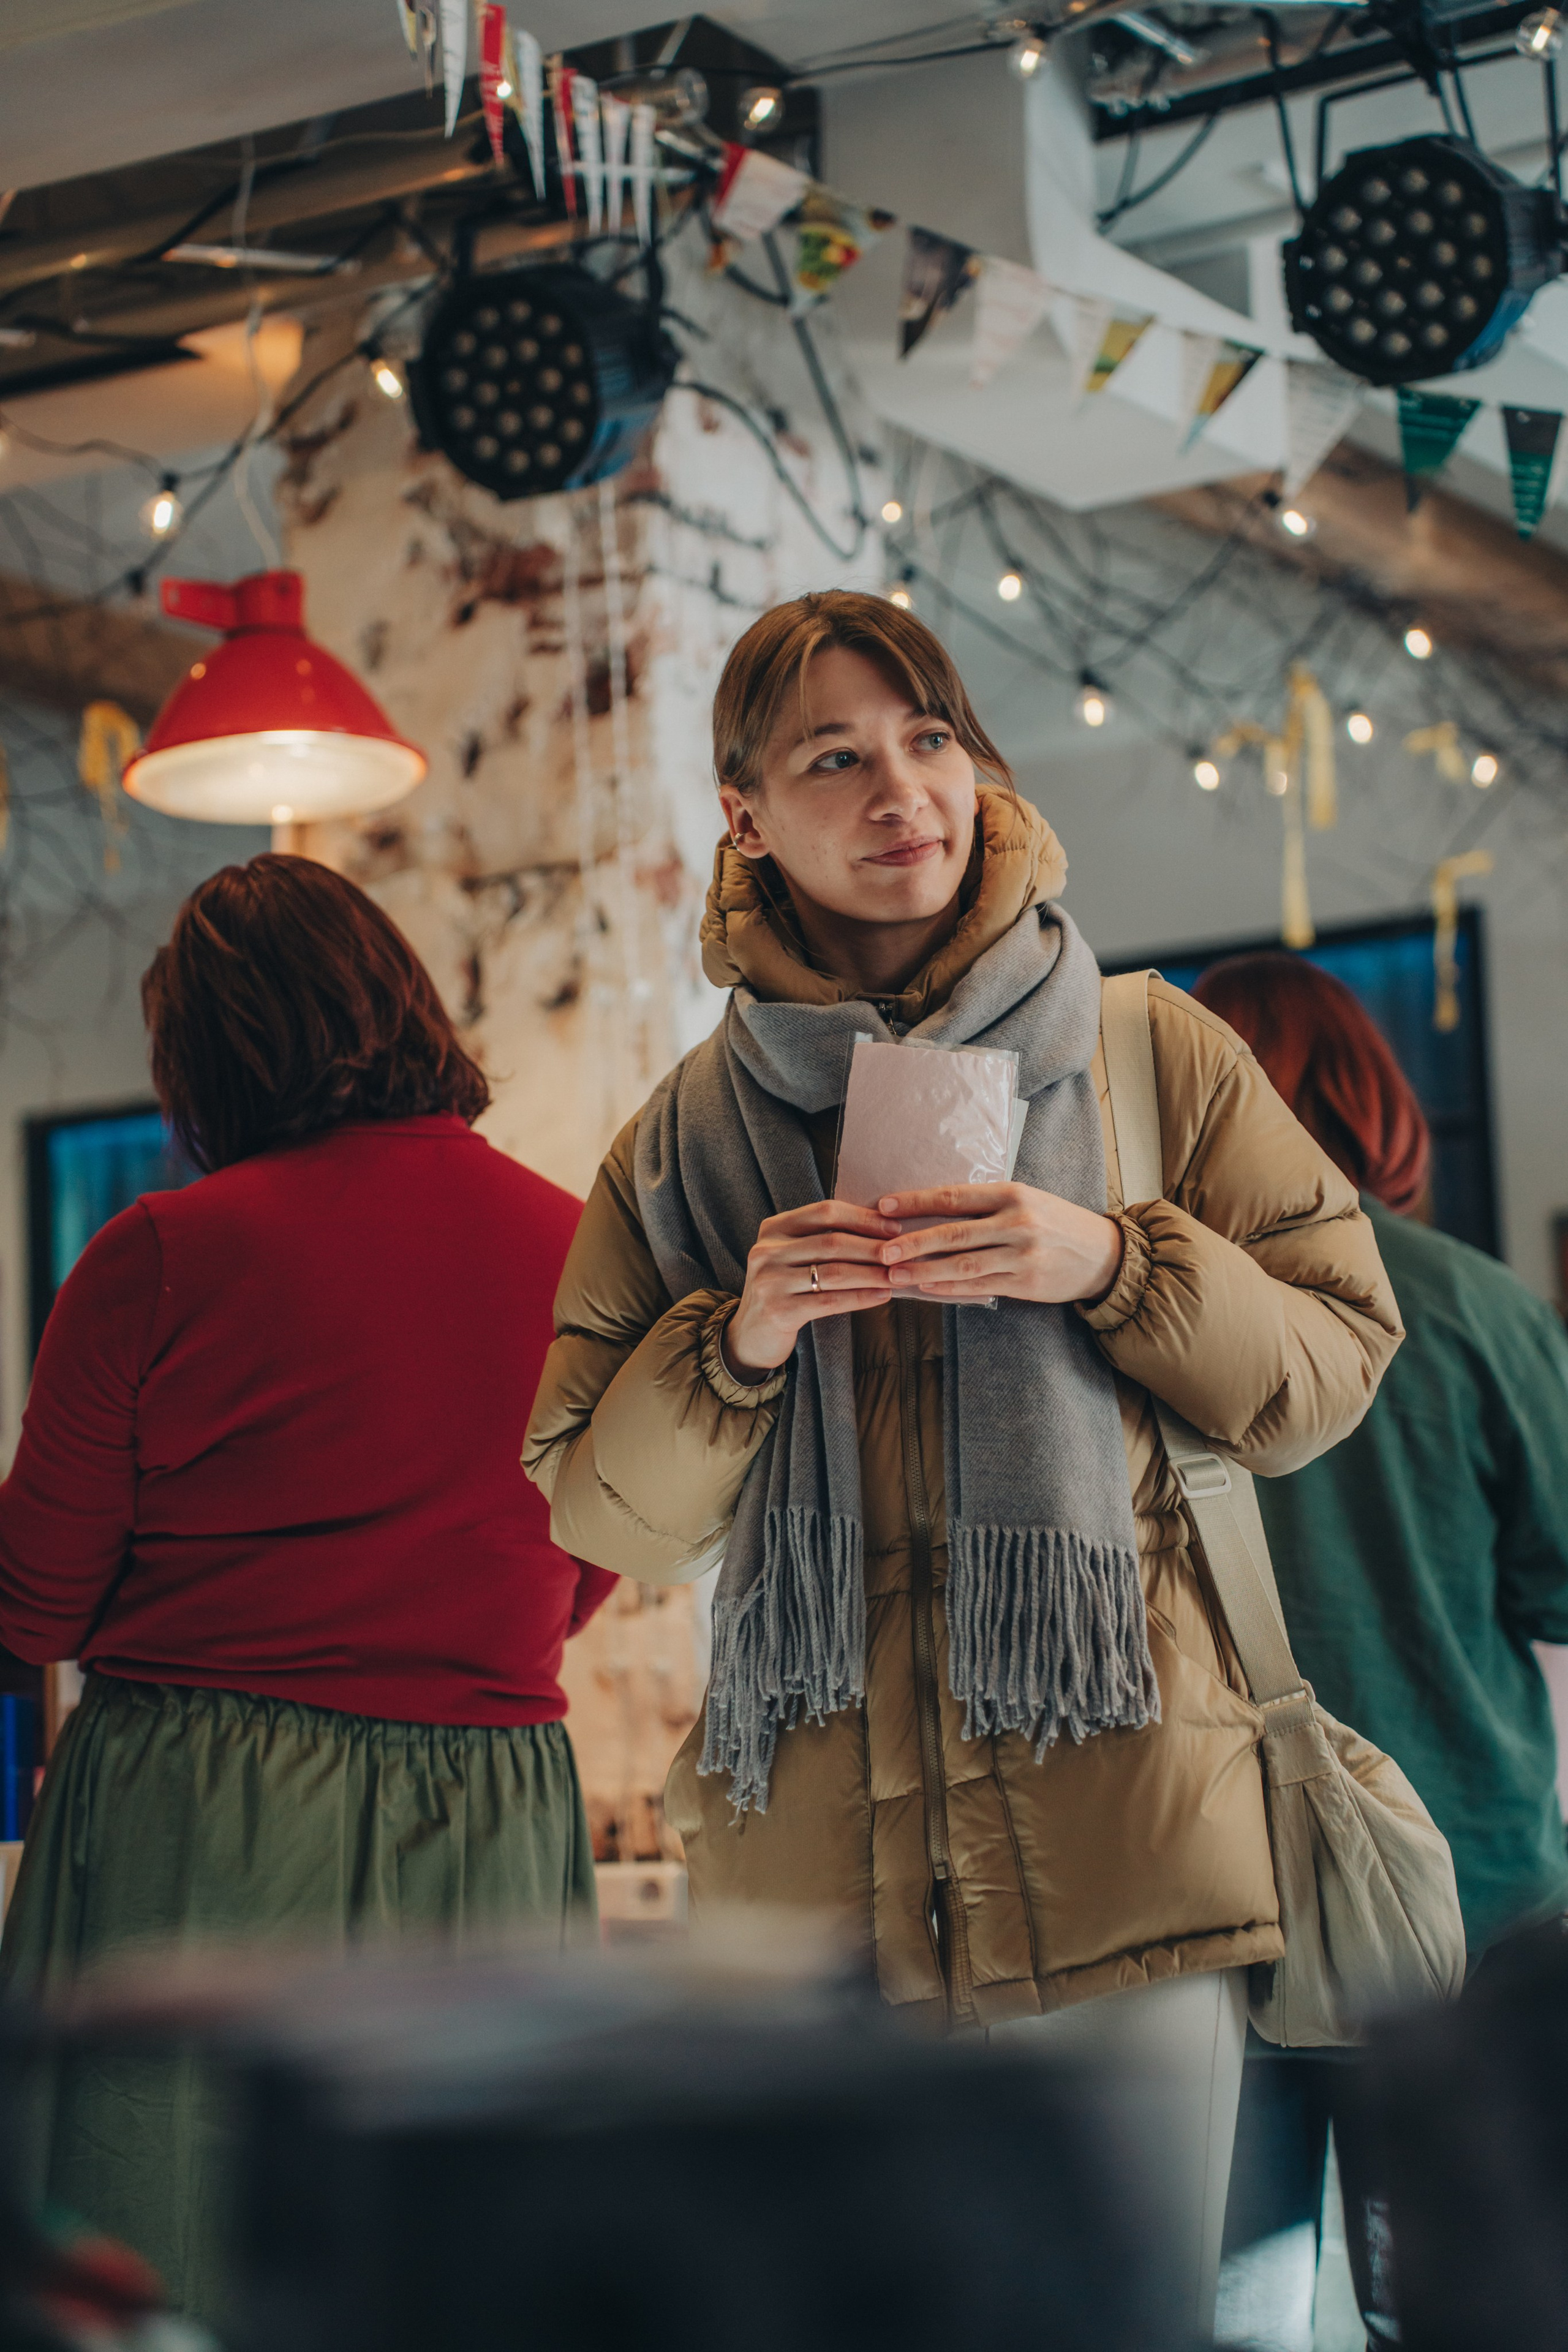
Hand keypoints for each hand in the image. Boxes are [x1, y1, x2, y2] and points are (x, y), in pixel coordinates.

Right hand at [722, 1200, 901, 1380]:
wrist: (749, 1336)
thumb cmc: (783, 1291)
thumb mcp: (792, 1257)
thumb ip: (821, 1240)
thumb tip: (880, 1228)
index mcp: (773, 1229)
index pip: (824, 1212)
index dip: (862, 1218)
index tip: (893, 1227)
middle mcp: (767, 1251)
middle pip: (832, 1241)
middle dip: (873, 1246)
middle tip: (904, 1252)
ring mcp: (770, 1281)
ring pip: (834, 1272)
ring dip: (872, 1273)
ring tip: (899, 1275)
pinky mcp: (778, 1310)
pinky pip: (830, 1301)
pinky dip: (860, 1297)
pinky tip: (882, 1296)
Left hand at [873, 1184, 1124, 1306]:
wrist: (1103, 1253)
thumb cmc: (1056, 1222)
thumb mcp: (1025, 1200)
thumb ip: (985, 1204)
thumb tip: (932, 1211)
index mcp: (1012, 1194)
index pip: (954, 1196)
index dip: (916, 1202)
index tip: (884, 1206)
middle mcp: (1016, 1222)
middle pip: (953, 1232)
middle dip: (912, 1242)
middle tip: (881, 1249)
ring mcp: (1022, 1254)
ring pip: (962, 1264)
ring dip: (924, 1271)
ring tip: (895, 1274)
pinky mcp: (1027, 1282)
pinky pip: (980, 1287)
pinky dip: (950, 1289)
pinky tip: (927, 1290)